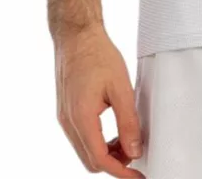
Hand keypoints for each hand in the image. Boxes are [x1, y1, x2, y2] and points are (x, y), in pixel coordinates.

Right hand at [54, 25, 143, 177]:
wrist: (76, 36)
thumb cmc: (97, 55)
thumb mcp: (121, 88)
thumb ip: (128, 121)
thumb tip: (134, 149)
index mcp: (81, 118)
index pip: (100, 160)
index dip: (120, 172)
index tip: (137, 177)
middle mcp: (68, 123)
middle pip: (90, 160)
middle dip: (114, 163)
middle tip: (137, 155)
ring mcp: (64, 118)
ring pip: (85, 151)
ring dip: (106, 153)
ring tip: (128, 142)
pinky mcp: (65, 112)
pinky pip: (81, 137)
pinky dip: (98, 142)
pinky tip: (114, 131)